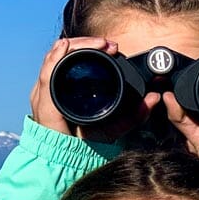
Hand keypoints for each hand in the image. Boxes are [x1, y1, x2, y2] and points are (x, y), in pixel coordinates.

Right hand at [29, 38, 162, 143]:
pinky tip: (63, 47)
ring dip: (76, 45)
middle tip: (106, 44)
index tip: (113, 47)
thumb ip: (135, 115)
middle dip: (86, 43)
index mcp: (71, 85)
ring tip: (95, 44)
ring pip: (56, 55)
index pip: (77, 56)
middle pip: (66, 51)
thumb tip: (155, 98)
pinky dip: (54, 59)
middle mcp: (57, 84)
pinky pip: (46, 73)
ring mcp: (46, 89)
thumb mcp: (116, 125)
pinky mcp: (43, 98)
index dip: (92, 46)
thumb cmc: (87, 141)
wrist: (68, 156)